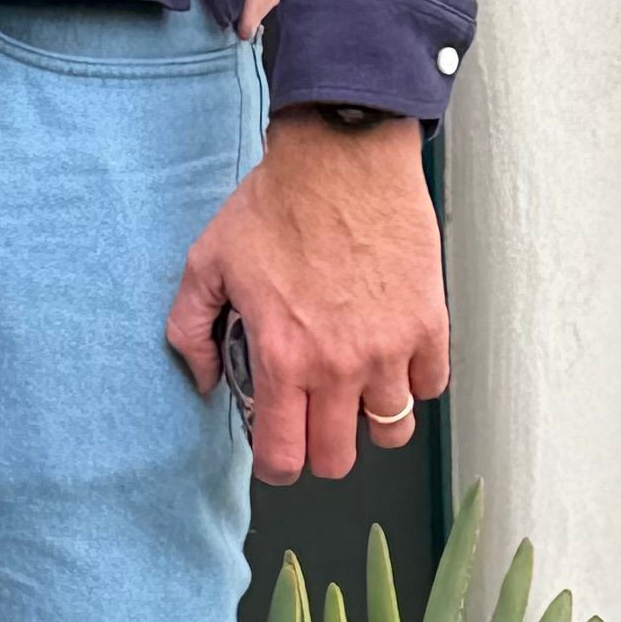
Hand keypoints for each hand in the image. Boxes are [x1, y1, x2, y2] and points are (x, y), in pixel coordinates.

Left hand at [166, 110, 446, 486]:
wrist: (341, 156)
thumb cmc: (276, 203)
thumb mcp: (207, 261)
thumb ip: (191, 329)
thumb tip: (202, 379)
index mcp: (281, 356)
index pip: (284, 456)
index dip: (277, 465)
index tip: (277, 451)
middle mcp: (337, 365)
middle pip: (338, 458)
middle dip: (320, 449)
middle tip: (313, 419)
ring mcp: (389, 349)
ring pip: (391, 431)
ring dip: (370, 419)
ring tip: (355, 389)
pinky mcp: (428, 325)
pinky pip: (429, 387)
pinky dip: (412, 381)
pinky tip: (390, 355)